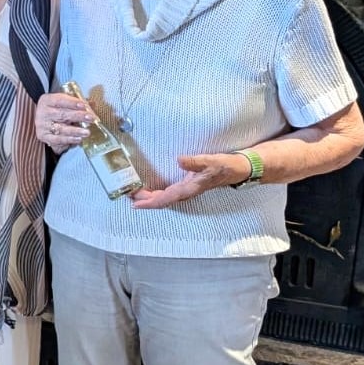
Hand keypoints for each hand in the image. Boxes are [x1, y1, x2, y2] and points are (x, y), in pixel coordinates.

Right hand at [35, 91, 93, 152]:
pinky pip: (57, 139)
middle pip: (62, 114)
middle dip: (78, 116)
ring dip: (75, 131)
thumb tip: (93, 104)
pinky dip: (69, 140)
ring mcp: (43, 125)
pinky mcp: (44, 136)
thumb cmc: (55, 110)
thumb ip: (76, 103)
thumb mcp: (63, 103)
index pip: (59, 100)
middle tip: (90, 118)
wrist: (41, 120)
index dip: (72, 103)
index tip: (83, 105)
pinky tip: (78, 139)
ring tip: (86, 132)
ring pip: (60, 128)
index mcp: (47, 101)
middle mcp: (43, 113)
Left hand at [130, 153, 251, 208]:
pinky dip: (155, 193)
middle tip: (126, 196)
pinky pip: (167, 193)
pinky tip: (147, 191)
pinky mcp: (186, 186)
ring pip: (163, 197)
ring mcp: (186, 190)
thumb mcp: (211, 161)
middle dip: (143, 200)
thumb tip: (180, 160)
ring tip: (132, 194)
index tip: (135, 204)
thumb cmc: (224, 165)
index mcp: (189, 189)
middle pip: (160, 200)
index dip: (150, 202)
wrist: (237, 169)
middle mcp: (186, 192)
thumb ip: (195, 161)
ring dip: (148, 197)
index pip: (165, 198)